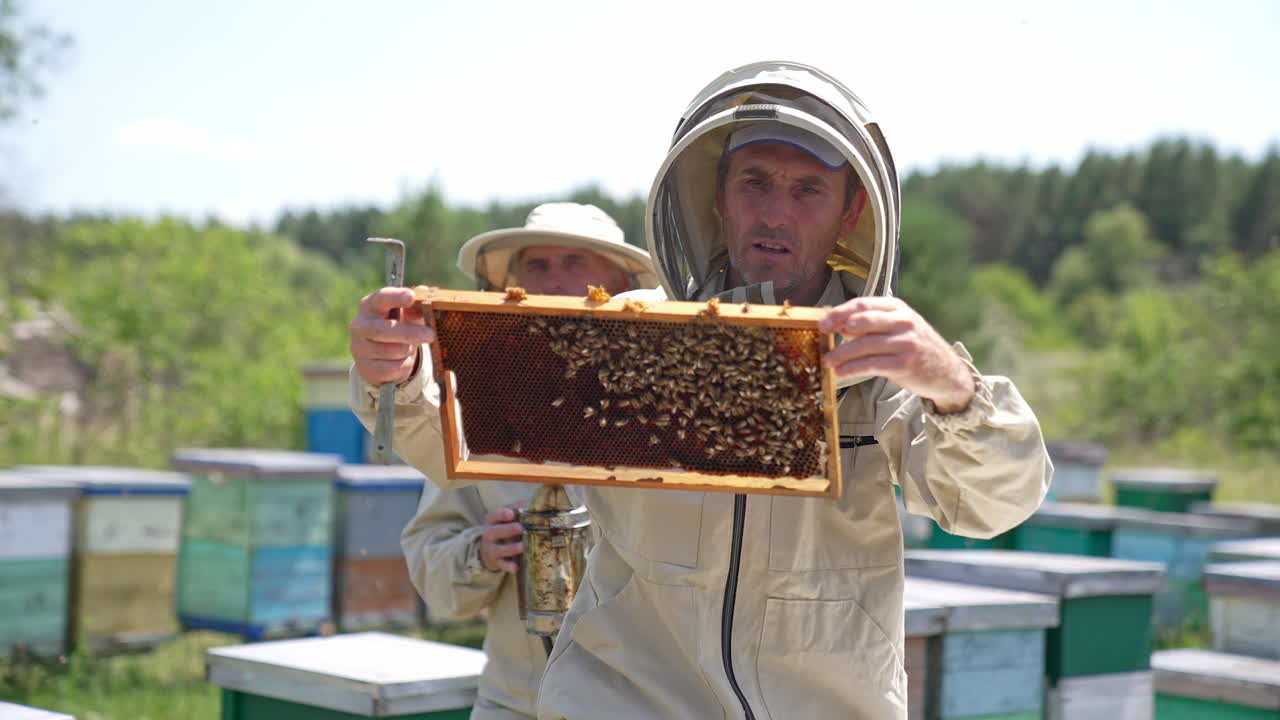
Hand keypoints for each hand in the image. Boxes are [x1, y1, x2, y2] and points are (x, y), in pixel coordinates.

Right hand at [349, 287, 434, 385]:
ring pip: (392, 351)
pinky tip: (402, 361)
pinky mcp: (363, 367)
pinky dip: (403, 366)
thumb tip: (425, 293)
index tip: (411, 297)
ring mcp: (358, 347)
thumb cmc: (398, 326)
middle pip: (384, 329)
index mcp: (370, 305)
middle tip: (430, 335)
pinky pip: (391, 369)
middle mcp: (359, 325)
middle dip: (410, 333)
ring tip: (408, 348)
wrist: (383, 355)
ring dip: (408, 351)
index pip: (381, 298)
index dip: (396, 297)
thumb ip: (416, 307)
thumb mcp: (408, 315)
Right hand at [479, 503, 525, 573]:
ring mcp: (491, 549)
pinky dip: (509, 566)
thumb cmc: (502, 529)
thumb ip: (516, 509)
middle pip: (496, 531)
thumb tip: (531, 502)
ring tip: (523, 546)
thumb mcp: (505, 519)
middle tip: (521, 528)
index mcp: (492, 521)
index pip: (495, 515)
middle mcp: (489, 534)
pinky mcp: (496, 562)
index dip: (503, 514)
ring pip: (500, 549)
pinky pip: (502, 564)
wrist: (487, 550)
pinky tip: (516, 568)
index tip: (512, 513)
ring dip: (512, 548)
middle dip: (508, 529)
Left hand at [819, 296, 974, 412]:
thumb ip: (873, 324)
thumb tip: (840, 325)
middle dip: (838, 327)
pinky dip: (852, 369)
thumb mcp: (898, 328)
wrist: (947, 372)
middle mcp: (903, 322)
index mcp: (898, 308)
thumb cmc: (916, 348)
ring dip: (841, 353)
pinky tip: (840, 372)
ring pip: (864, 345)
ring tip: (827, 360)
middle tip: (822, 336)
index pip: (864, 304)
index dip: (840, 312)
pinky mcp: (904, 363)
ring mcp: (905, 342)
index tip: (823, 322)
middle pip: (863, 320)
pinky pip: (871, 364)